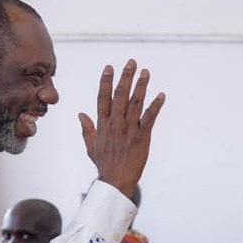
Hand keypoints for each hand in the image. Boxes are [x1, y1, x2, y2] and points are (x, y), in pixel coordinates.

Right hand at [79, 60, 165, 196]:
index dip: (106, 81)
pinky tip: (162, 95)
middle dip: (126, 77)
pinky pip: (149, 118)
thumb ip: (87, 129)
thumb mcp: (91, 146)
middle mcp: (115, 123)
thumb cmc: (104, 164)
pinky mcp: (141, 137)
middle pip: (120, 95)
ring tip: (146, 72)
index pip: (103, 97)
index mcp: (103, 124)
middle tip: (132, 62)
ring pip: (135, 103)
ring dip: (141, 86)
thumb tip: (80, 114)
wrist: (115, 180)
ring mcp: (128, 129)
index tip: (109, 67)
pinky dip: (156, 106)